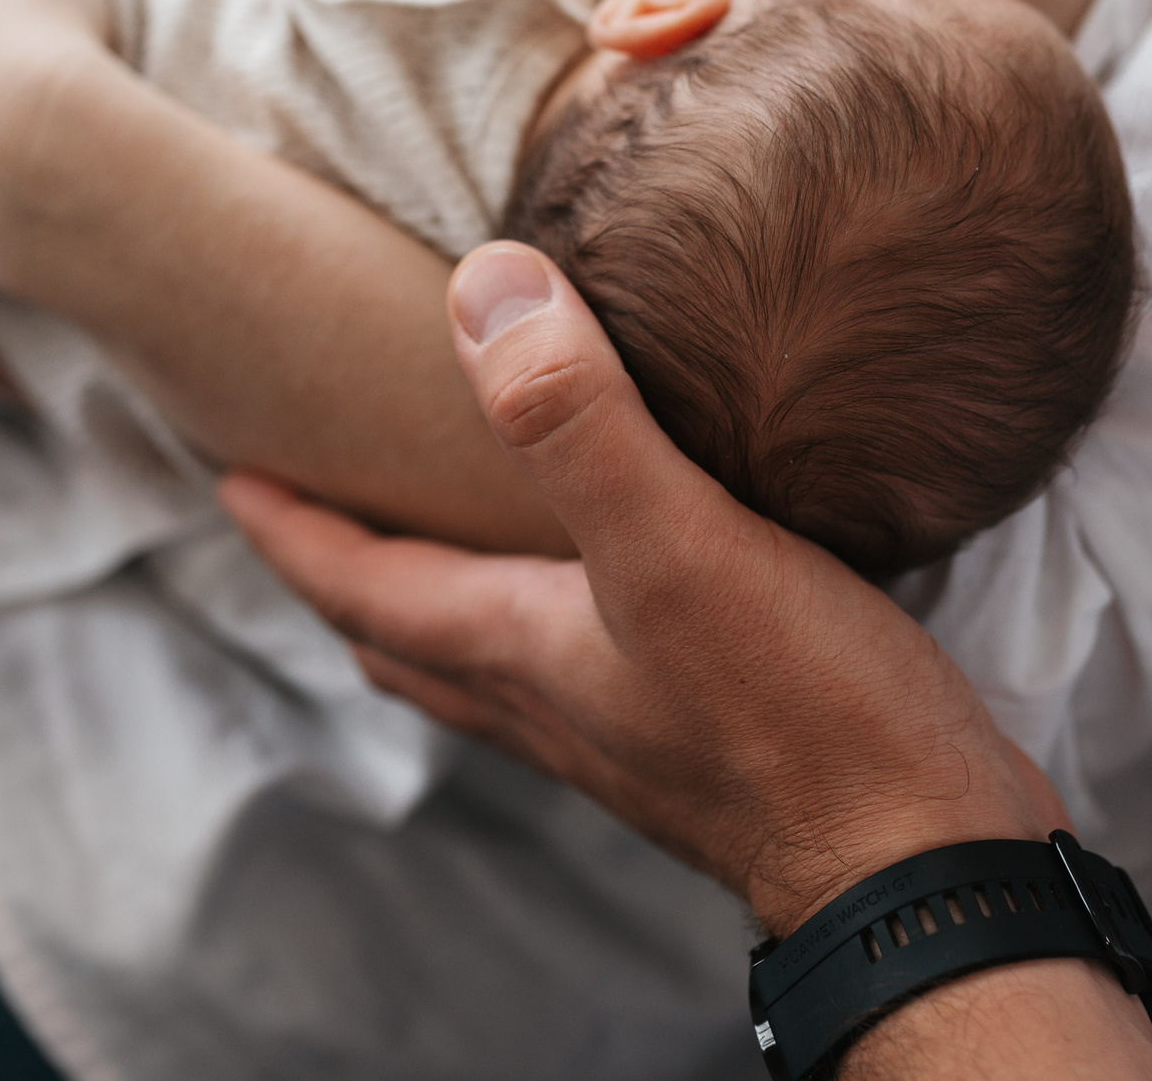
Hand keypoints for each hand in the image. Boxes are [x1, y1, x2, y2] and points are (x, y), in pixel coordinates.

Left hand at [224, 241, 1065, 935]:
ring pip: (487, 664)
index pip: (358, 586)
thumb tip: (482, 288)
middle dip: (346, 572)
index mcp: (513, 650)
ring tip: (437, 539)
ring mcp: (626, 730)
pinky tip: (610, 581)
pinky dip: (549, 617)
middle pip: (405, 638)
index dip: (289, 527)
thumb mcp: (676, 546)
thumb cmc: (799, 719)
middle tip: (312, 507)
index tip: (229, 472)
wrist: (922, 864)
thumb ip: (575, 422)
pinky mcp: (706, 736)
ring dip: (439, 603)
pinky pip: (580, 668)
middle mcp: (551, 701)